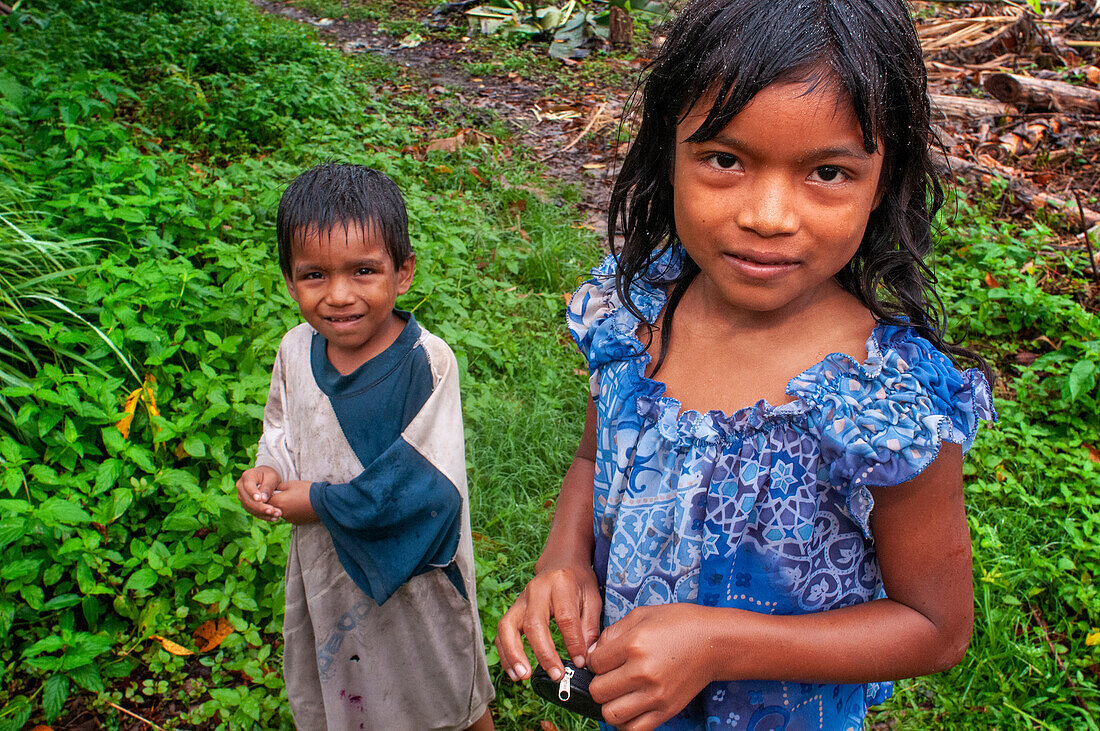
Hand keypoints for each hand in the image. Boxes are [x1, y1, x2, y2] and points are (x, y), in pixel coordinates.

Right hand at [235, 466, 281, 521]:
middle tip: (275, 511)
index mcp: (247, 477)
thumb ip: (267, 487)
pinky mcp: (245, 504)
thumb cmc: (269, 475)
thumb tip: (263, 500)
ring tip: (277, 515)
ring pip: (250, 508)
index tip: (260, 500)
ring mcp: (242, 496)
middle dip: (262, 507)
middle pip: (248, 500)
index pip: (248, 486)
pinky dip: (263, 516)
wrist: (266, 477)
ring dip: (263, 513)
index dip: (253, 493)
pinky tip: (274, 518)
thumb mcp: (272, 477)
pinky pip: (253, 512)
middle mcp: (241, 487)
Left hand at [268, 480, 318, 523]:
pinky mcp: (296, 522)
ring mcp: (289, 519)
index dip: (265, 496)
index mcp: (278, 502)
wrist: (322, 502)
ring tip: (293, 499)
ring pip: (281, 512)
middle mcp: (281, 513)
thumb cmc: (307, 490)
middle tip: (281, 494)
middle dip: (274, 502)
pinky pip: (290, 516)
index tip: (268, 492)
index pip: (264, 501)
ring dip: (284, 507)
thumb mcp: (291, 484)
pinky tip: (299, 505)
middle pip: (272, 508)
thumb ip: (278, 486)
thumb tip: (272, 488)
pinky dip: (292, 511)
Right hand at [495, 562, 601, 683]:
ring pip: (508, 627)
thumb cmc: (578, 582)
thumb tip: (586, 657)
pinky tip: (515, 672)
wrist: (560, 561)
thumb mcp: (592, 598)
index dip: (573, 643)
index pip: (565, 617)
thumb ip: (590, 627)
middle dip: (544, 653)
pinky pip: (501, 633)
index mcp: (561, 584)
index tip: (580, 662)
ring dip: (513, 654)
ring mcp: (520, 599)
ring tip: (523, 676)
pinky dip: (505, 654)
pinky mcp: (513, 610)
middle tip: (556, 675)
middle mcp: (536, 590)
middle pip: (534, 623)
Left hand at [588, 604, 719, 730]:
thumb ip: (611, 633)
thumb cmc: (678, 624)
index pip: (594, 663)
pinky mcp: (666, 711)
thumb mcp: (641, 615)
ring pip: (611, 714)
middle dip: (598, 682)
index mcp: (634, 645)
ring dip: (609, 704)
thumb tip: (591, 653)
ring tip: (618, 692)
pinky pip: (634, 729)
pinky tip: (630, 707)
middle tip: (610, 675)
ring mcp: (655, 695)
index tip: (605, 658)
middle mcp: (643, 673)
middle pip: (598, 691)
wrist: (714, 643)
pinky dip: (626, 722)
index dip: (594, 660)